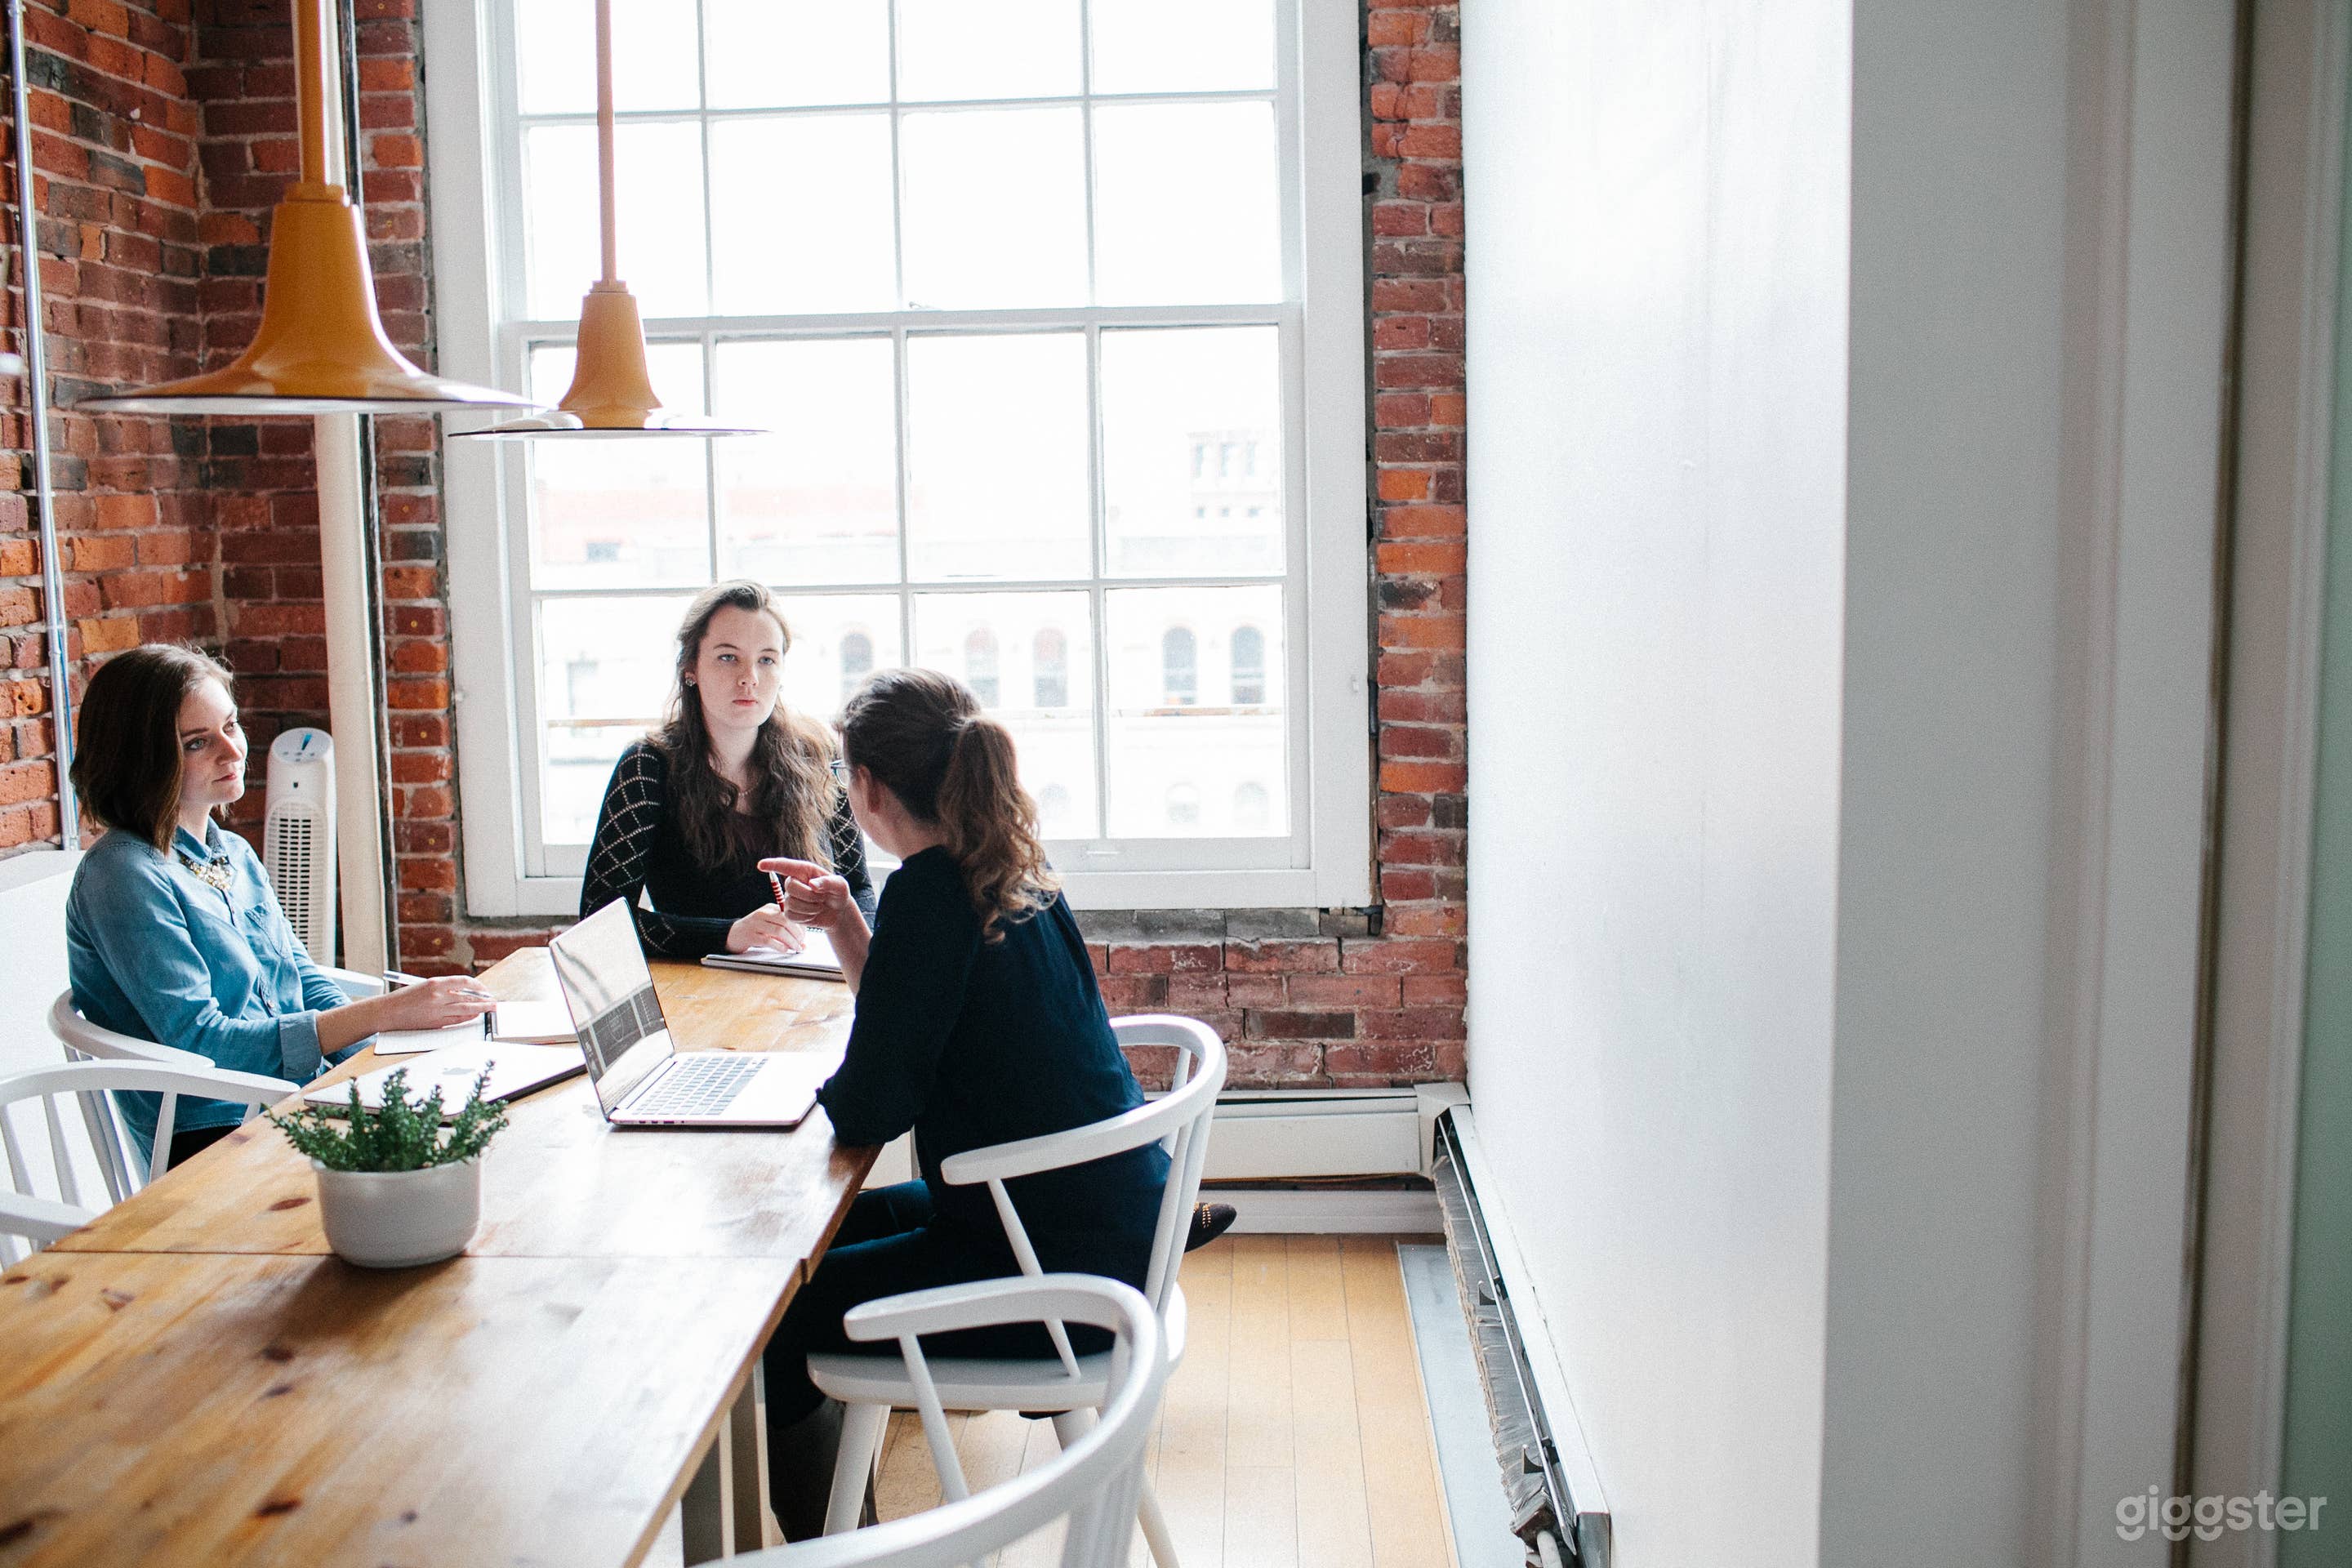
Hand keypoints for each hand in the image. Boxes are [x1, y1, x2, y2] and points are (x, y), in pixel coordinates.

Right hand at [379, 975, 496, 1031]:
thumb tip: (467, 991)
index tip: (485, 989)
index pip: (464, 981)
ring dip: (481, 1009)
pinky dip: (468, 1017)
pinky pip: (457, 1020)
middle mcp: (437, 996)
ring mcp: (437, 1011)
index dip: (478, 986)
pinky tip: (475, 1015)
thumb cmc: (405, 998)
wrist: (387, 1012)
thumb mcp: (425, 986)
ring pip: (466, 1009)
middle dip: (484, 999)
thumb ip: (445, 988)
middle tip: (494, 1000)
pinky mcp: (435, 1023)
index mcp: (435, 983)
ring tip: (491, 1008)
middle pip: (468, 996)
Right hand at [727, 904, 802, 953]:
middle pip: (786, 921)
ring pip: (779, 931)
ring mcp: (756, 925)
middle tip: (802, 943)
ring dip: (791, 941)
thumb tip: (802, 938)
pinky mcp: (751, 936)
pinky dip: (780, 946)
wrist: (732, 934)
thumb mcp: (768, 922)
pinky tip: (784, 950)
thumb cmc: (754, 929)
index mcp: (769, 908)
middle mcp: (762, 914)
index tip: (804, 936)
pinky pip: (769, 941)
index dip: (800, 926)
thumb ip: (783, 927)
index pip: (789, 914)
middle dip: (797, 934)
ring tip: (796, 948)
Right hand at [759, 857, 852, 929]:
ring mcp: (790, 898)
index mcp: (804, 870)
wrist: (838, 912)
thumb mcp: (840, 885)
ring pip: (792, 903)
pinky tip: (813, 914)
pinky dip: (806, 917)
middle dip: (809, 895)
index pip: (785, 866)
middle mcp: (795, 882)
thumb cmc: (838, 894)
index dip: (772, 865)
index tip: (761, 865)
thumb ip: (828, 882)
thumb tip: (812, 884)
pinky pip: (792, 916)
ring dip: (810, 908)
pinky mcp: (790, 912)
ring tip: (819, 906)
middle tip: (822, 898)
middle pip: (790, 886)